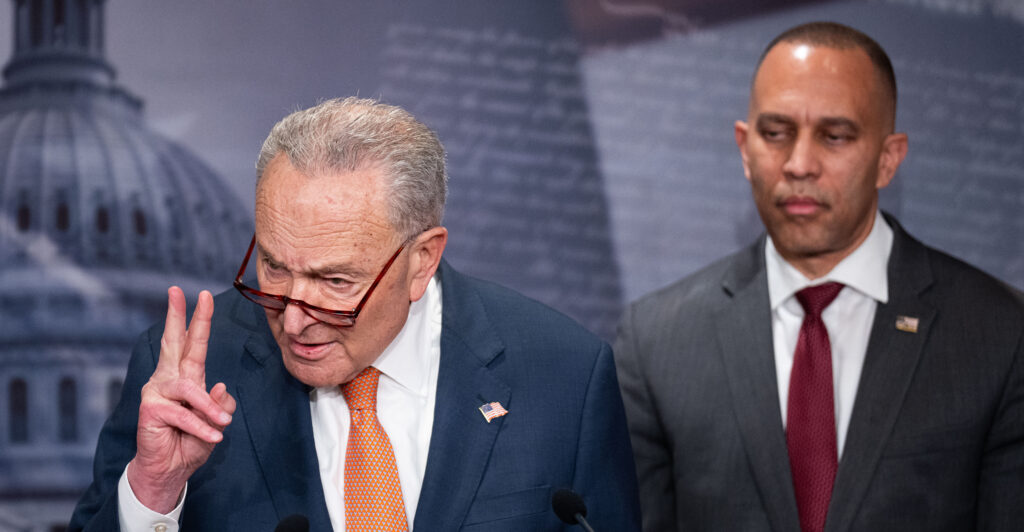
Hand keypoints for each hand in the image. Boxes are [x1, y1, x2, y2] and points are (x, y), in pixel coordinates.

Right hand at [126, 287, 235, 512]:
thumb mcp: (215, 421)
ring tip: (223, 424)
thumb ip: (219, 403)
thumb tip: (220, 386)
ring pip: (189, 389)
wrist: (170, 470)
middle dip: (176, 316)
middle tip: (176, 291)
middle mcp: (168, 378)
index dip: (198, 320)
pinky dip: (201, 427)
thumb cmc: (192, 443)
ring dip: (208, 410)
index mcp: (186, 377)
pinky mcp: (150, 409)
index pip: (192, 345)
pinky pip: (184, 415)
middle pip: (172, 343)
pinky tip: (213, 437)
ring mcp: (156, 392)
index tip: (203, 295)